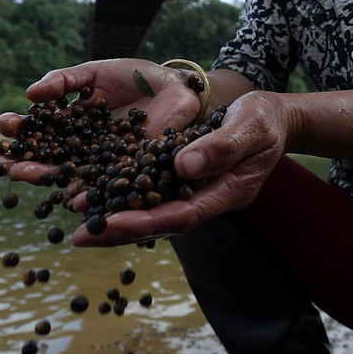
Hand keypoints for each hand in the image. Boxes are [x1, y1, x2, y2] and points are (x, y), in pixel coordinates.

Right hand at [0, 58, 201, 183]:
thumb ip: (64, 81)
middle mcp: (81, 148)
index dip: (16, 134)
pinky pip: (103, 185)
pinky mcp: (126, 172)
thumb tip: (29, 93)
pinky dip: (86, 192)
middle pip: (44, 158)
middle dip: (15, 161)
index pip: (37, 132)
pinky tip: (68, 197)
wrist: (177, 87)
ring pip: (66, 174)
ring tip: (19, 175)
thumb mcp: (94, 72)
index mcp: (71, 124)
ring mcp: (101, 162)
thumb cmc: (135, 78)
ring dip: (42, 176)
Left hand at [69, 90, 289, 245]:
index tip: (109, 224)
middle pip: (160, 222)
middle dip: (120, 230)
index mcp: (227, 192)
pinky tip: (98, 191)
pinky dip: (126, 193)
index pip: (181, 215)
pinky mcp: (185, 176)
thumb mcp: (249, 126)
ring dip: (117, 216)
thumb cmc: (265, 119)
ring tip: (79, 217)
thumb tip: (182, 166)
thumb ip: (221, 147)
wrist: (273, 116)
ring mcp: (197, 190)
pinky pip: (153, 190)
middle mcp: (207, 197)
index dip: (144, 223)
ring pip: (153, 209)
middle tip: (80, 236)